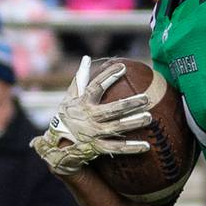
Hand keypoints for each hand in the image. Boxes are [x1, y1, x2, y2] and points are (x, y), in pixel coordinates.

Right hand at [30, 55, 151, 176]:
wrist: (56, 145)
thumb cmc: (68, 116)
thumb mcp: (70, 97)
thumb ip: (80, 78)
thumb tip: (87, 58)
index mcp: (83, 103)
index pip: (96, 87)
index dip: (108, 76)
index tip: (123, 67)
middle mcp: (88, 118)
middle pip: (111, 109)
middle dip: (128, 104)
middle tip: (146, 98)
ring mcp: (93, 133)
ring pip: (116, 128)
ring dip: (132, 123)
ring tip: (149, 117)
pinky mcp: (97, 147)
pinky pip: (116, 148)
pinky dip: (131, 148)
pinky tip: (146, 146)